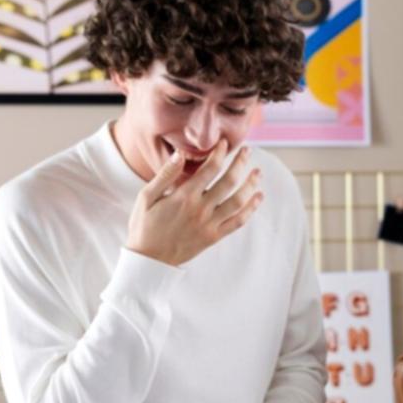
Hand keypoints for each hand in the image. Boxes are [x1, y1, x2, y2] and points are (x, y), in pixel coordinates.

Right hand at [125, 138, 262, 266]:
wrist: (149, 259)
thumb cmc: (144, 226)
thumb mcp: (146, 197)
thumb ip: (165, 175)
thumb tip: (180, 155)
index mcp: (184, 197)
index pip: (209, 169)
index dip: (219, 153)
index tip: (224, 143)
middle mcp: (201, 209)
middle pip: (229, 182)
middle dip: (240, 163)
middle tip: (247, 151)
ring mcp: (210, 224)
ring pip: (238, 202)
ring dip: (250, 185)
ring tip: (258, 172)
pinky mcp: (214, 237)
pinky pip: (238, 222)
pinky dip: (251, 210)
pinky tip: (258, 198)